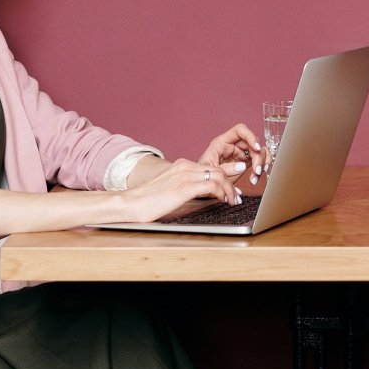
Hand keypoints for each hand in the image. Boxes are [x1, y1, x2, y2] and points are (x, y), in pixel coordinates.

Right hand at [120, 156, 248, 221]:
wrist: (131, 203)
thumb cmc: (147, 201)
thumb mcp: (168, 189)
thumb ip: (182, 187)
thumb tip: (195, 195)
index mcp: (181, 165)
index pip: (209, 167)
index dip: (224, 177)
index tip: (231, 188)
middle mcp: (185, 166)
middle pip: (217, 169)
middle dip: (231, 182)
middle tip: (237, 194)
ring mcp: (185, 175)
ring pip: (219, 176)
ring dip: (230, 188)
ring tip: (233, 199)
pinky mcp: (185, 187)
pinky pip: (212, 186)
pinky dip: (223, 192)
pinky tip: (224, 200)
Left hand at [199, 122, 264, 185]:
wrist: (204, 187)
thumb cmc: (203, 177)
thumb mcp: (210, 172)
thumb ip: (225, 168)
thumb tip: (242, 166)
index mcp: (222, 142)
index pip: (239, 130)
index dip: (250, 136)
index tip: (256, 148)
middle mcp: (233, 145)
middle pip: (252, 142)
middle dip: (258, 156)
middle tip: (257, 170)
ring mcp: (240, 153)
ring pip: (258, 151)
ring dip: (261, 163)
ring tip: (255, 176)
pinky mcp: (245, 162)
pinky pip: (259, 160)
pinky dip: (261, 167)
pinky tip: (256, 177)